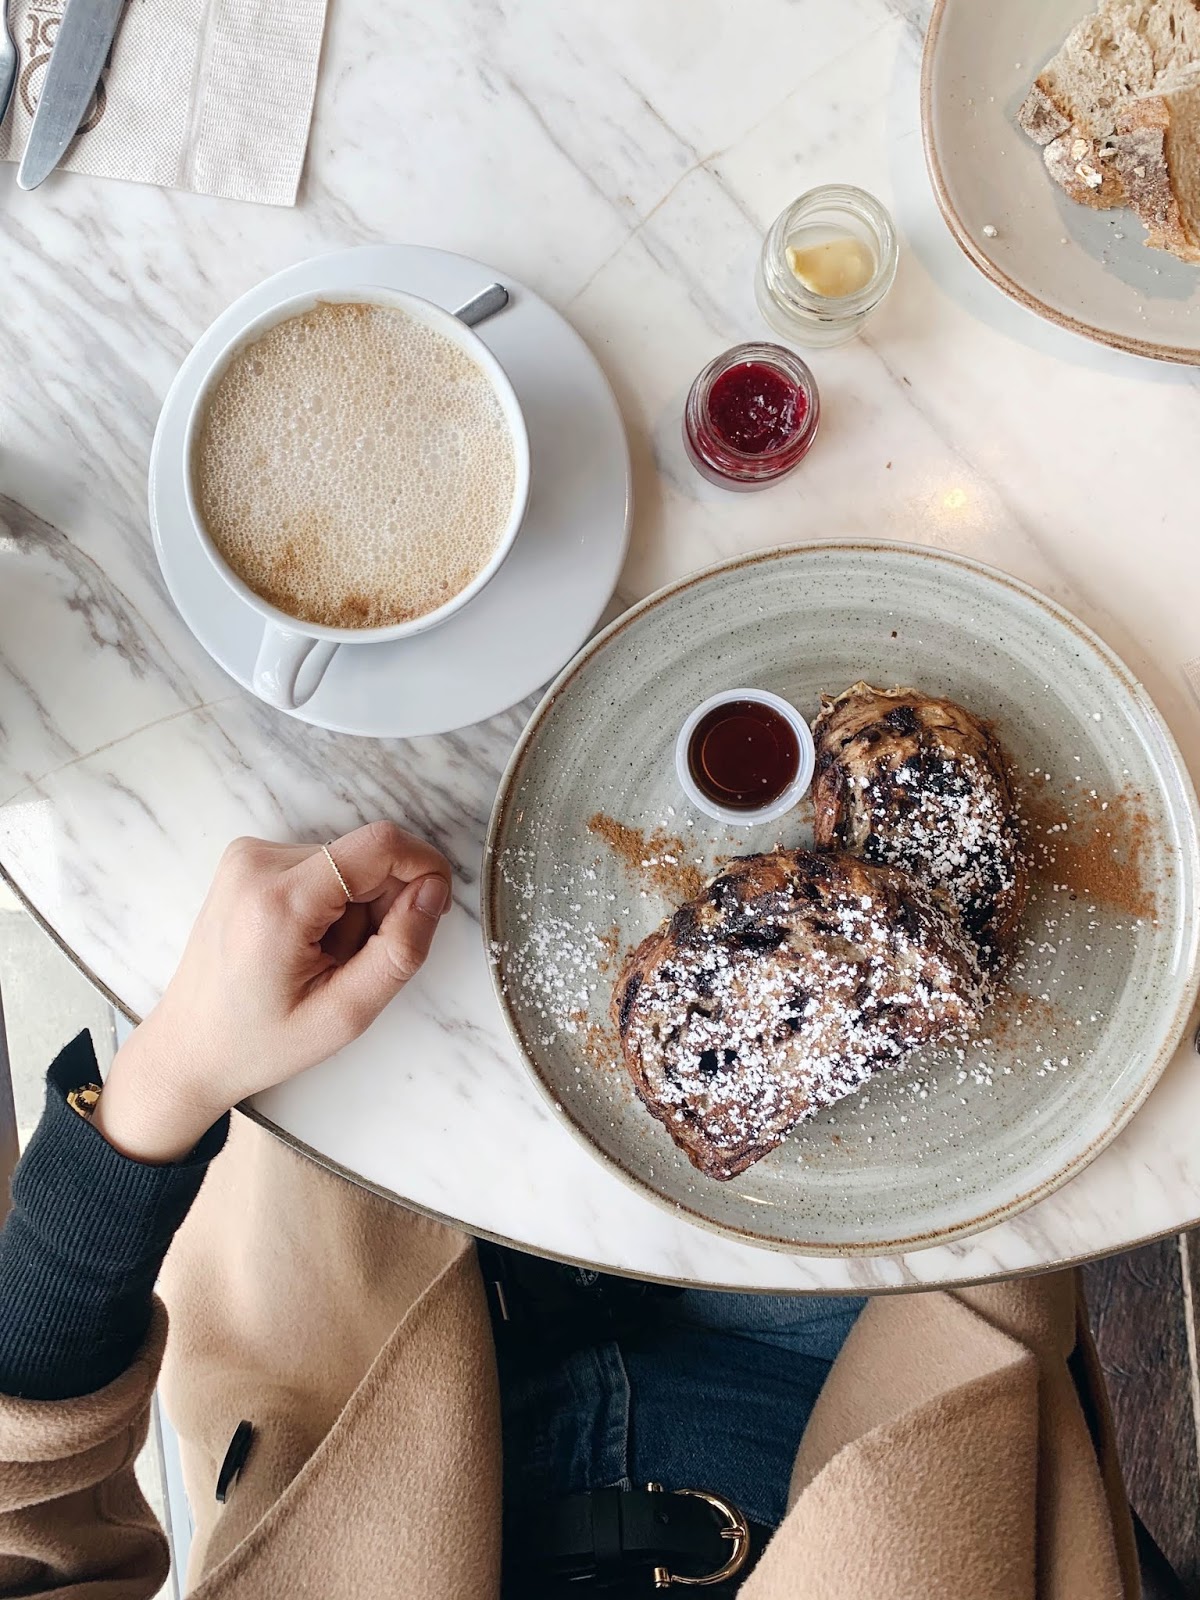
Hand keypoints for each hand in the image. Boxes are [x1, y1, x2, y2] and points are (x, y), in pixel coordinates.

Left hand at [93, 822, 452, 1162]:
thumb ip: (399, 950)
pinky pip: (320, 866)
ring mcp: (247, 857)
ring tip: (323, 960)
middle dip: (380, 906)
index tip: (434, 908)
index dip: (423, 867)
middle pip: (364, 858)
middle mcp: (257, 862)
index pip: (378, 845)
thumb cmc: (261, 1042)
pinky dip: (330, 903)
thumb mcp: (346, 1015)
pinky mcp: (248, 860)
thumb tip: (434, 892)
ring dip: (353, 909)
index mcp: (279, 901)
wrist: (189, 1048)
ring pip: (346, 863)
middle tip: (353, 963)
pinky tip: (306, 944)